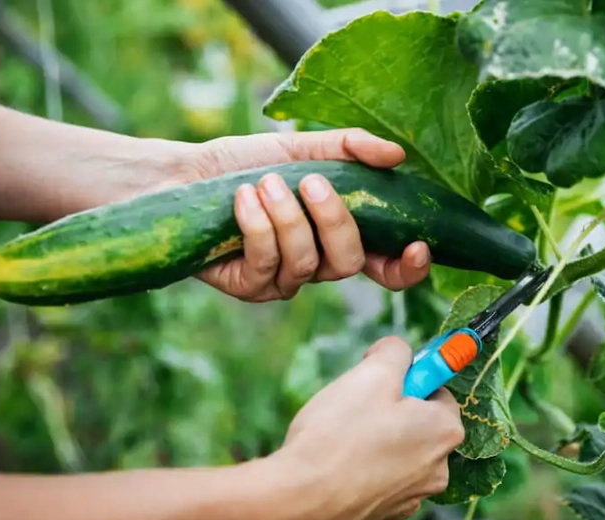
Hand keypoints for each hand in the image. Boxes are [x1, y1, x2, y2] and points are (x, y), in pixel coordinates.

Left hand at [182, 128, 431, 300]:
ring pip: (305, 264)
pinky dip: (257, 227)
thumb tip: (396, 155)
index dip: (408, 266)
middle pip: (349, 263)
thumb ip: (349, 149)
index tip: (416, 244)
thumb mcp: (302, 147)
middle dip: (334, 222)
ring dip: (287, 219)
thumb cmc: (248, 163)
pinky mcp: (249, 286)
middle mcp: (317, 263)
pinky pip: (265, 266)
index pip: (387, 266)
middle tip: (311, 182)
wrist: (188, 174)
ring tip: (265, 182)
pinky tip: (243, 198)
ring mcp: (283, 280)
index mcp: (338, 235)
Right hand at [272, 336, 464, 519]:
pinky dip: (360, 473)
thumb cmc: (338, 436)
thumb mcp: (371, 374)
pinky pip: (376, 483)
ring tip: (337, 440)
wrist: (298, 505)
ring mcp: (410, 500)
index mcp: (443, 432)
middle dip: (390, 412)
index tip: (378, 380)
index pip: (438, 391)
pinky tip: (332, 468)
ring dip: (374, 443)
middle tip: (353, 408)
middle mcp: (437, 470)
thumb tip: (399, 352)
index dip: (407, 379)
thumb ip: (395, 353)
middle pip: (418, 425)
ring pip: (396, 455)